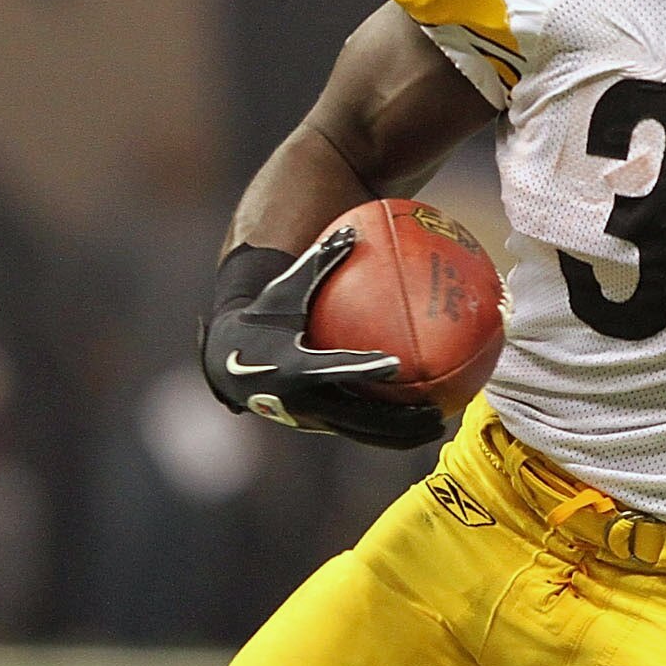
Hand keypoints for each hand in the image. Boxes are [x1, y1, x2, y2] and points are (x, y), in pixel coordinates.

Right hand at [201, 230, 448, 449]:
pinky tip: (419, 421)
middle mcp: (304, 401)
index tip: (395, 365)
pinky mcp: (319, 426)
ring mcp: (312, 419)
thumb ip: (319, 262)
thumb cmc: (263, 318)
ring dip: (401, 435)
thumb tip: (352, 230)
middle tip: (435, 411)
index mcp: (293, 367)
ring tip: (437, 425)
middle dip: (398, 420)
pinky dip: (389, 432)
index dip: (364, 368)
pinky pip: (360, 432)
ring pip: (364, 434)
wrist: (229, 362)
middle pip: (359, 418)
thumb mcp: (285, 290)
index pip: (333, 368)